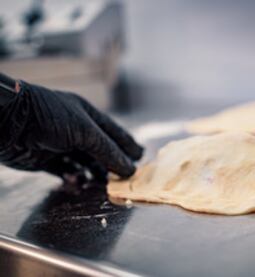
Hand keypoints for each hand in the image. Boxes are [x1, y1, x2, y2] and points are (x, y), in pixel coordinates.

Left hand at [0, 80, 143, 181]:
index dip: (127, 143)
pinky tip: (78, 181)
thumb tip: (129, 168)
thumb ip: (108, 150)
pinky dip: (73, 177)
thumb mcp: (85, 131)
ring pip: (84, 162)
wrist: (6, 122)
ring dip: (94, 172)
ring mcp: (59, 144)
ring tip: (105, 182)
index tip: (139, 155)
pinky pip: (65, 171)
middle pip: (100, 148)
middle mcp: (74, 129)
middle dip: (113, 161)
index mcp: (85, 115)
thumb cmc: (48, 117)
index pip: (113, 131)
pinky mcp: (45, 159)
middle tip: (126, 174)